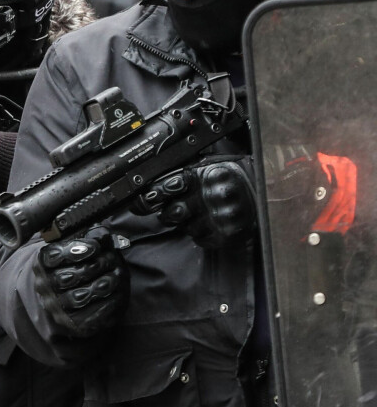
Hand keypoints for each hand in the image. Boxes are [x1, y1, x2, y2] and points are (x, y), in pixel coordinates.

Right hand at [32, 226, 128, 337]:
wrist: (63, 298)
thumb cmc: (72, 267)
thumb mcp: (76, 248)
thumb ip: (87, 237)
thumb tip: (103, 234)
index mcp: (42, 264)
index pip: (53, 257)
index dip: (75, 251)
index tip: (96, 247)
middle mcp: (44, 287)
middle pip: (67, 277)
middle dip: (94, 266)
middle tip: (111, 260)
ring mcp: (56, 308)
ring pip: (78, 297)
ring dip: (101, 285)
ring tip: (116, 276)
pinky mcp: (72, 324)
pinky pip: (89, 316)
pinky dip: (106, 304)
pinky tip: (117, 294)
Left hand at [133, 155, 256, 248]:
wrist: (265, 190)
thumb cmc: (230, 177)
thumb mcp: (207, 166)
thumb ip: (183, 175)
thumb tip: (151, 186)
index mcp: (200, 175)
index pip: (166, 187)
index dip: (151, 197)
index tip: (141, 203)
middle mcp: (208, 195)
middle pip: (172, 213)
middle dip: (169, 214)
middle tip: (176, 211)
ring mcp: (218, 215)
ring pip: (186, 228)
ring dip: (188, 224)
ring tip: (201, 215)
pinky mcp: (226, 232)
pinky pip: (201, 239)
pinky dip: (202, 234)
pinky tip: (210, 224)